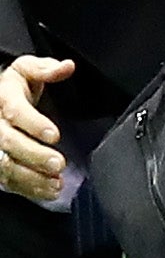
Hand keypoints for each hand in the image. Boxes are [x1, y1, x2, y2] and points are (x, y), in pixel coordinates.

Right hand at [0, 56, 71, 201]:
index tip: (55, 134)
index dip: (34, 124)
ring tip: (56, 183)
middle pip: (9, 143)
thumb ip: (45, 69)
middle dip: (34, 155)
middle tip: (59, 164)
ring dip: (32, 177)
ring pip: (6, 166)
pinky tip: (49, 191)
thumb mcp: (27, 69)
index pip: (16, 113)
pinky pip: (8, 179)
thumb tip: (66, 66)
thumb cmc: (14, 86)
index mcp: (4, 99)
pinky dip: (29, 188)